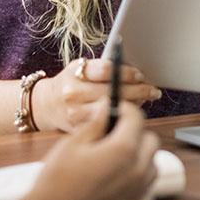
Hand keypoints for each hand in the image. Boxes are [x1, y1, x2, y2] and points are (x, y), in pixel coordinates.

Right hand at [21, 101, 159, 199]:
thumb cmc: (57, 179)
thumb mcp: (73, 142)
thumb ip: (96, 122)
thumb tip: (107, 106)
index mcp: (123, 149)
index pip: (136, 118)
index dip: (124, 109)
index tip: (114, 110)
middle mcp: (137, 170)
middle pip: (150, 140)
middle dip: (135, 132)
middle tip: (114, 134)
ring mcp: (137, 192)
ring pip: (152, 165)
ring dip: (140, 157)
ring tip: (116, 158)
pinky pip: (147, 190)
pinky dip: (138, 183)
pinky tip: (120, 181)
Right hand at [33, 58, 160, 131]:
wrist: (46, 106)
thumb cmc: (70, 82)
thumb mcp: (80, 67)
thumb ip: (102, 68)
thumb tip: (135, 71)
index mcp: (75, 74)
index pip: (107, 70)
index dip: (127, 72)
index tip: (140, 74)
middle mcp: (74, 94)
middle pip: (114, 92)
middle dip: (138, 90)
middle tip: (152, 90)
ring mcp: (76, 115)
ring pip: (114, 111)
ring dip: (134, 106)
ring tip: (146, 101)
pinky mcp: (80, 131)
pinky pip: (108, 126)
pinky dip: (122, 120)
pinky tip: (131, 115)